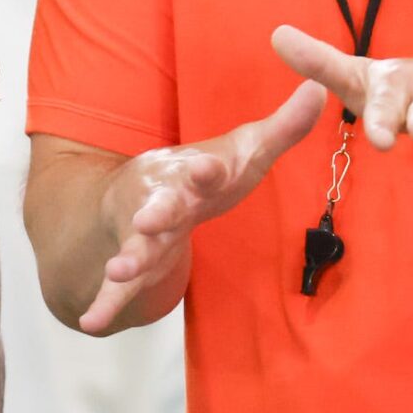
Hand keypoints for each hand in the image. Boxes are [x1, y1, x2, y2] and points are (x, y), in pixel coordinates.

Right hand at [81, 79, 324, 334]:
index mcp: (197, 175)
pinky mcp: (136, 262)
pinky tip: (92, 323)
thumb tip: (320, 89)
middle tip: (145, 219)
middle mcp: (167, 201)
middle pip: (162, 208)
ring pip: (136, 247)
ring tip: (117, 271)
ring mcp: (146, 234)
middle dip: (155, 213)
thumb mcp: (247, 151)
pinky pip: (119, 286)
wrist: (144, 189)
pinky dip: (105, 302)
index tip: (205, 167)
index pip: (207, 171)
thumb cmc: (207, 173)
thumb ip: (285, 127)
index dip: (207, 170)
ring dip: (127, 258)